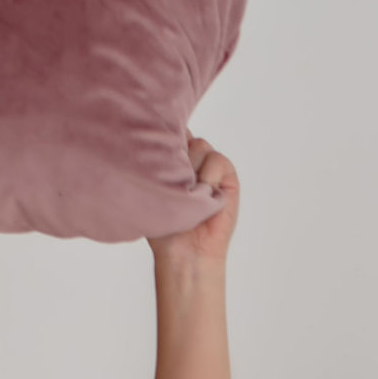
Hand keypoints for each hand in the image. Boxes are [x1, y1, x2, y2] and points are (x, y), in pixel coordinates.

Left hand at [151, 137, 239, 268]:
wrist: (183, 249)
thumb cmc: (162, 222)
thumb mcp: (152, 185)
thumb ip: (155, 158)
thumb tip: (150, 132)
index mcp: (172, 157)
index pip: (171, 129)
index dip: (166, 130)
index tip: (157, 136)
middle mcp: (192, 159)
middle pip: (185, 135)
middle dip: (175, 154)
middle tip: (171, 182)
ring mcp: (210, 166)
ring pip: (200, 146)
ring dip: (190, 169)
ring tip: (187, 193)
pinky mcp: (228, 176)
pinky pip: (217, 160)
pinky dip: (209, 177)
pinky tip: (204, 195)